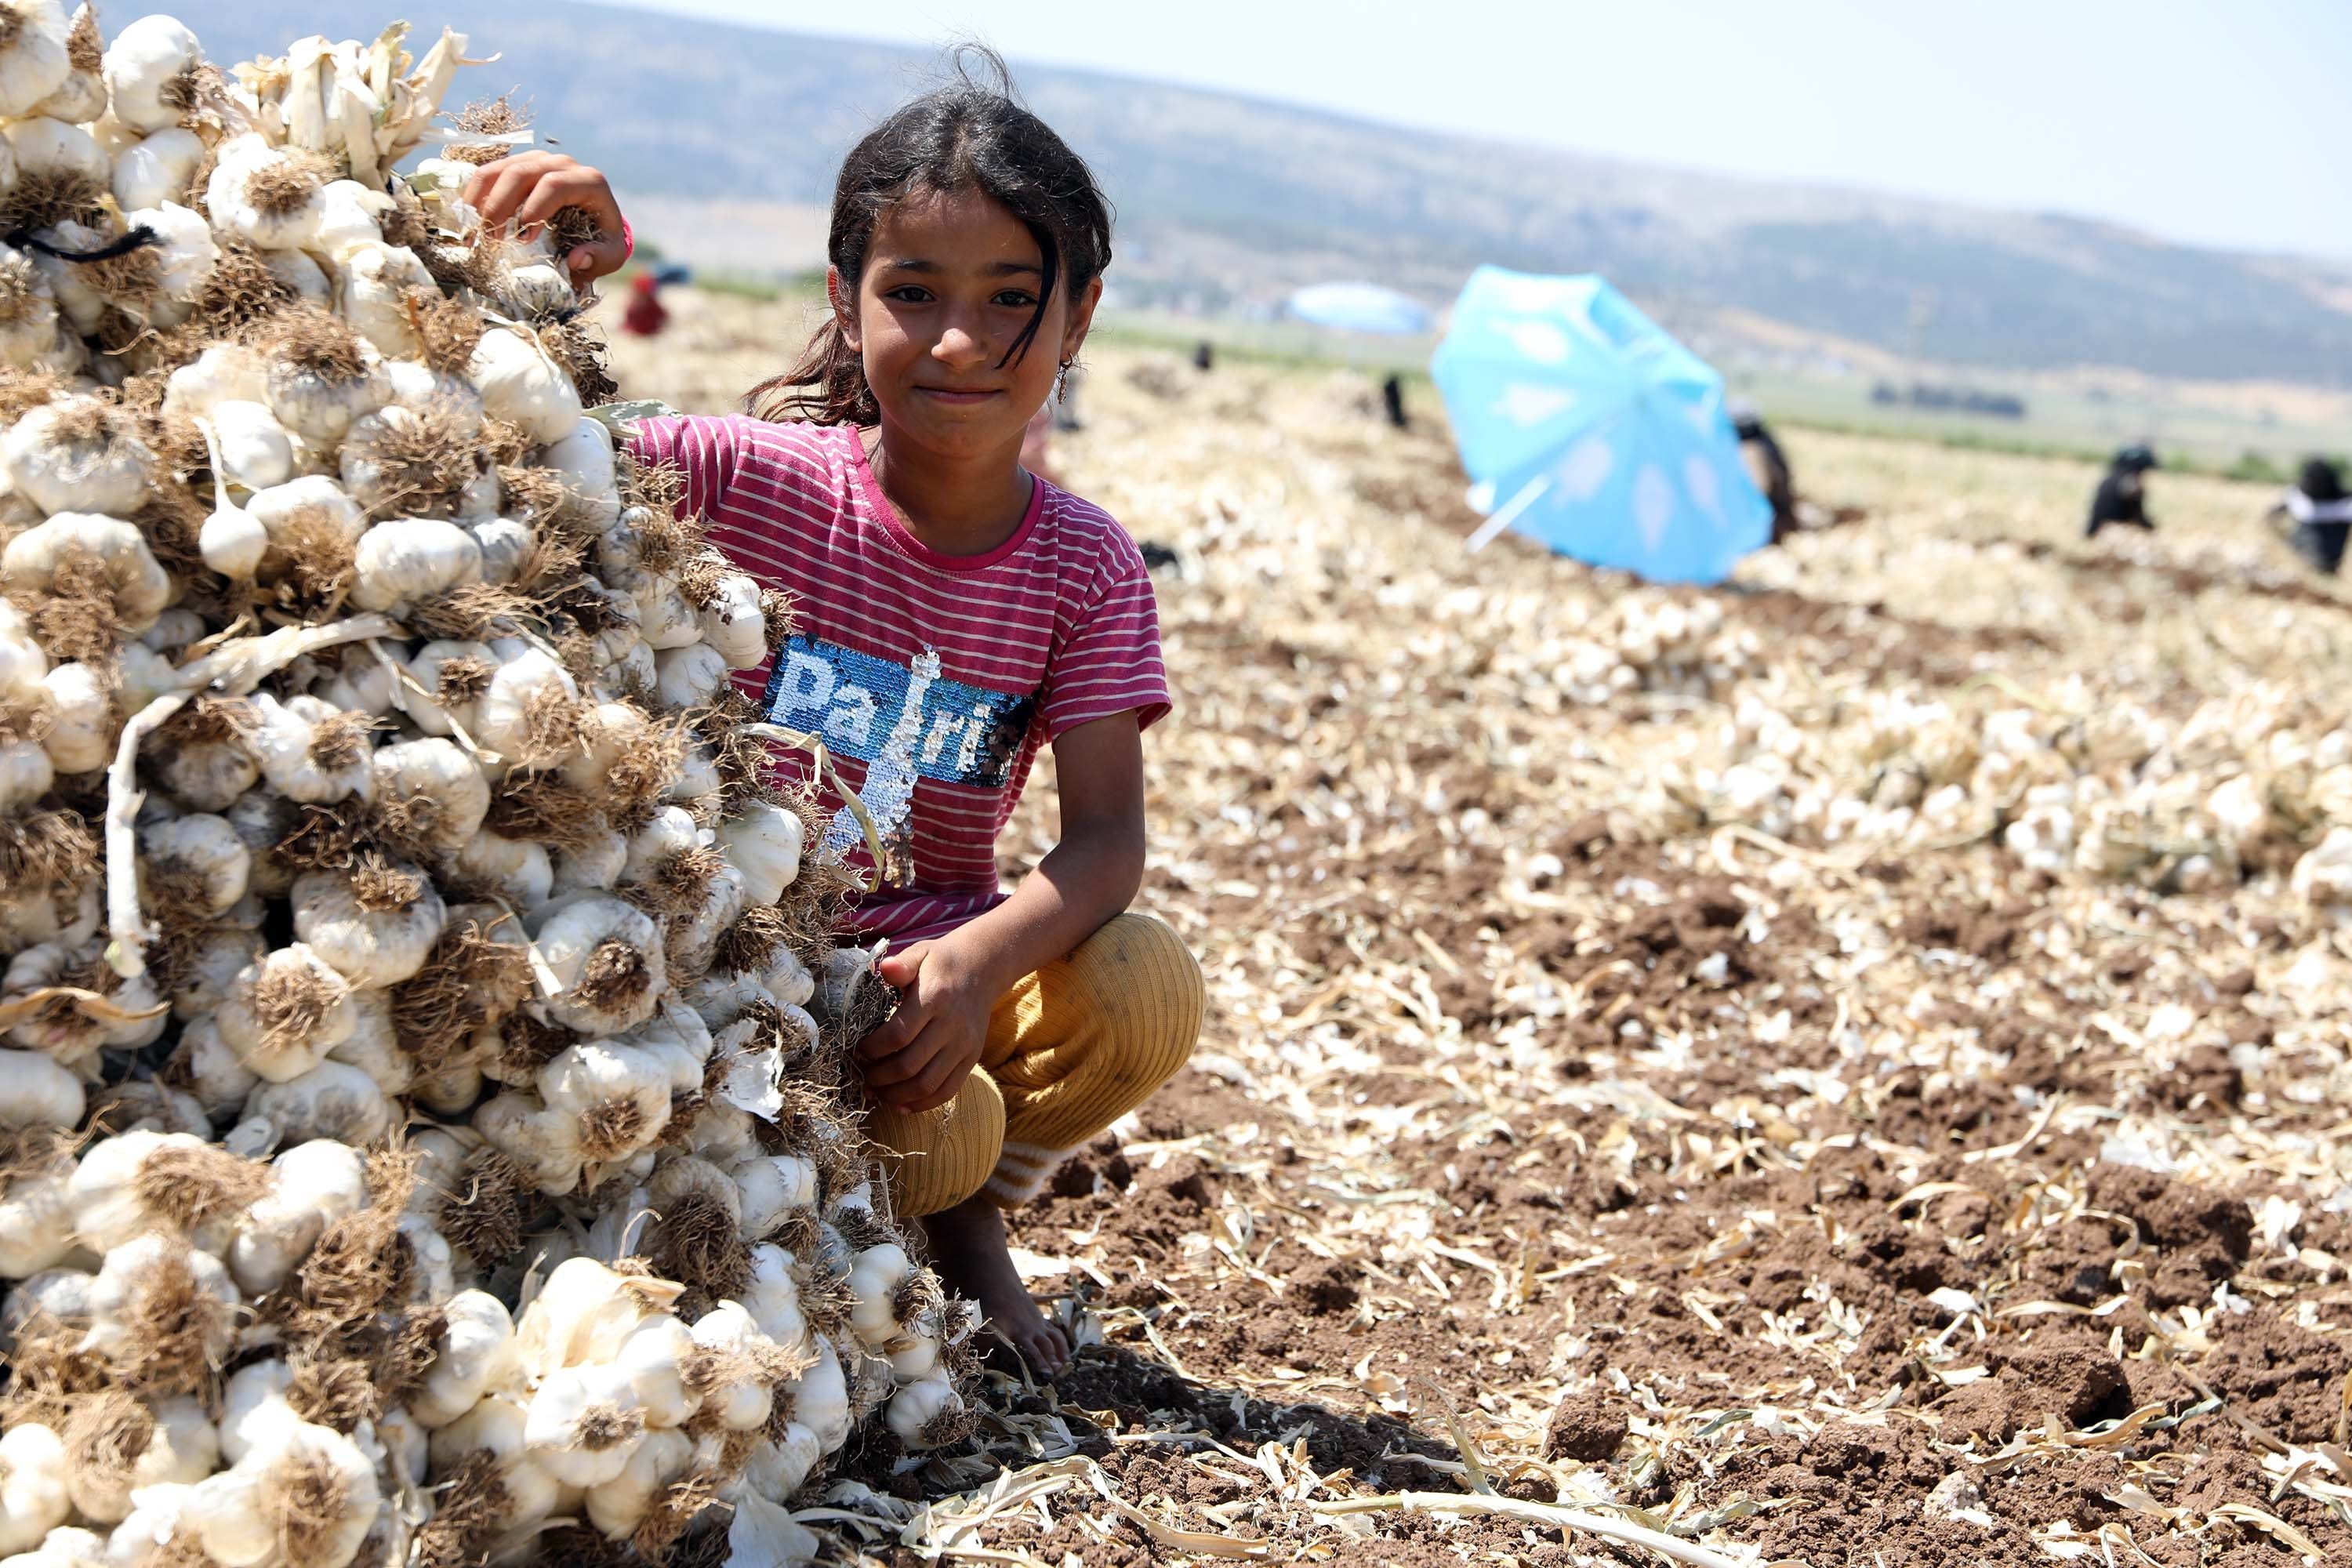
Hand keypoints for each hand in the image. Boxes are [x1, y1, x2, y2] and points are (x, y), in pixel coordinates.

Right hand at [461, 152, 630, 286]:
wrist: (594, 221)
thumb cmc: (602, 239)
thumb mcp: (611, 254)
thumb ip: (600, 258)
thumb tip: (576, 260)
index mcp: (589, 181)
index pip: (555, 185)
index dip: (534, 209)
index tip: (521, 238)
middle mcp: (563, 164)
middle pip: (522, 173)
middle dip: (501, 205)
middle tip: (490, 238)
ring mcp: (538, 160)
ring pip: (502, 169)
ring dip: (483, 199)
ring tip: (475, 231)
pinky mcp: (519, 164)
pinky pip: (492, 171)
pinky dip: (477, 194)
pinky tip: (470, 218)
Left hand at [857, 942, 994, 1114]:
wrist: (982, 969)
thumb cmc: (940, 963)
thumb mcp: (920, 953)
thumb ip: (901, 964)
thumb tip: (885, 969)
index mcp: (935, 998)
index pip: (898, 1035)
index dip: (872, 1049)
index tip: (857, 1049)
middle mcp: (952, 1026)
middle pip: (909, 1065)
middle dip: (878, 1076)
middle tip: (861, 1074)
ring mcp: (964, 1046)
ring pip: (926, 1084)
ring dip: (895, 1094)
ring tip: (876, 1090)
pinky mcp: (971, 1059)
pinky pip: (947, 1091)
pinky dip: (922, 1104)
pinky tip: (901, 1104)